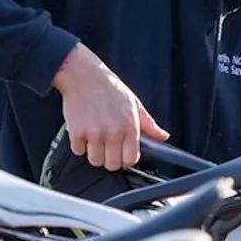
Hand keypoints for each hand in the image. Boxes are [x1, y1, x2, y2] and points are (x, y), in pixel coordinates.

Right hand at [51, 44, 168, 170]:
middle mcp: (113, 131)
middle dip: (110, 158)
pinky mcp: (77, 132)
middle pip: (112, 165)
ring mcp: (94, 132)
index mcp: (130, 126)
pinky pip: (78, 151)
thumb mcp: (134, 104)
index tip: (122, 153)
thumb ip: (149, 124)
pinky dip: (79, 145)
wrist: (83, 75)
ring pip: (95, 161)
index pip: (131, 159)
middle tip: (107, 146)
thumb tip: (163, 136)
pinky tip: (83, 132)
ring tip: (94, 138)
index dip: (126, 159)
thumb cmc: (109, 88)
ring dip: (94, 153)